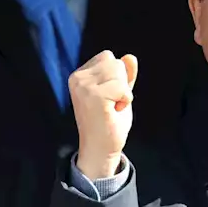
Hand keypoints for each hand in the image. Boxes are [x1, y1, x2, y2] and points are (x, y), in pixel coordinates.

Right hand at [69, 51, 137, 179]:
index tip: (108, 97)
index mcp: (79, 75)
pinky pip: (122, 87)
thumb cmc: (109, 122)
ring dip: (123, 92)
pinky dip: (125, 100)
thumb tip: (130, 57)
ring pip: (119, 71)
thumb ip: (124, 75)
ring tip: (111, 107)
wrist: (101, 149)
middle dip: (121, 82)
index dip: (116, 77)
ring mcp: (83, 86)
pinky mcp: (93, 96)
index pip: (107, 57)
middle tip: (110, 103)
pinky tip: (113, 112)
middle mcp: (77, 78)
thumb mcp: (119, 94)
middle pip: (114, 62)